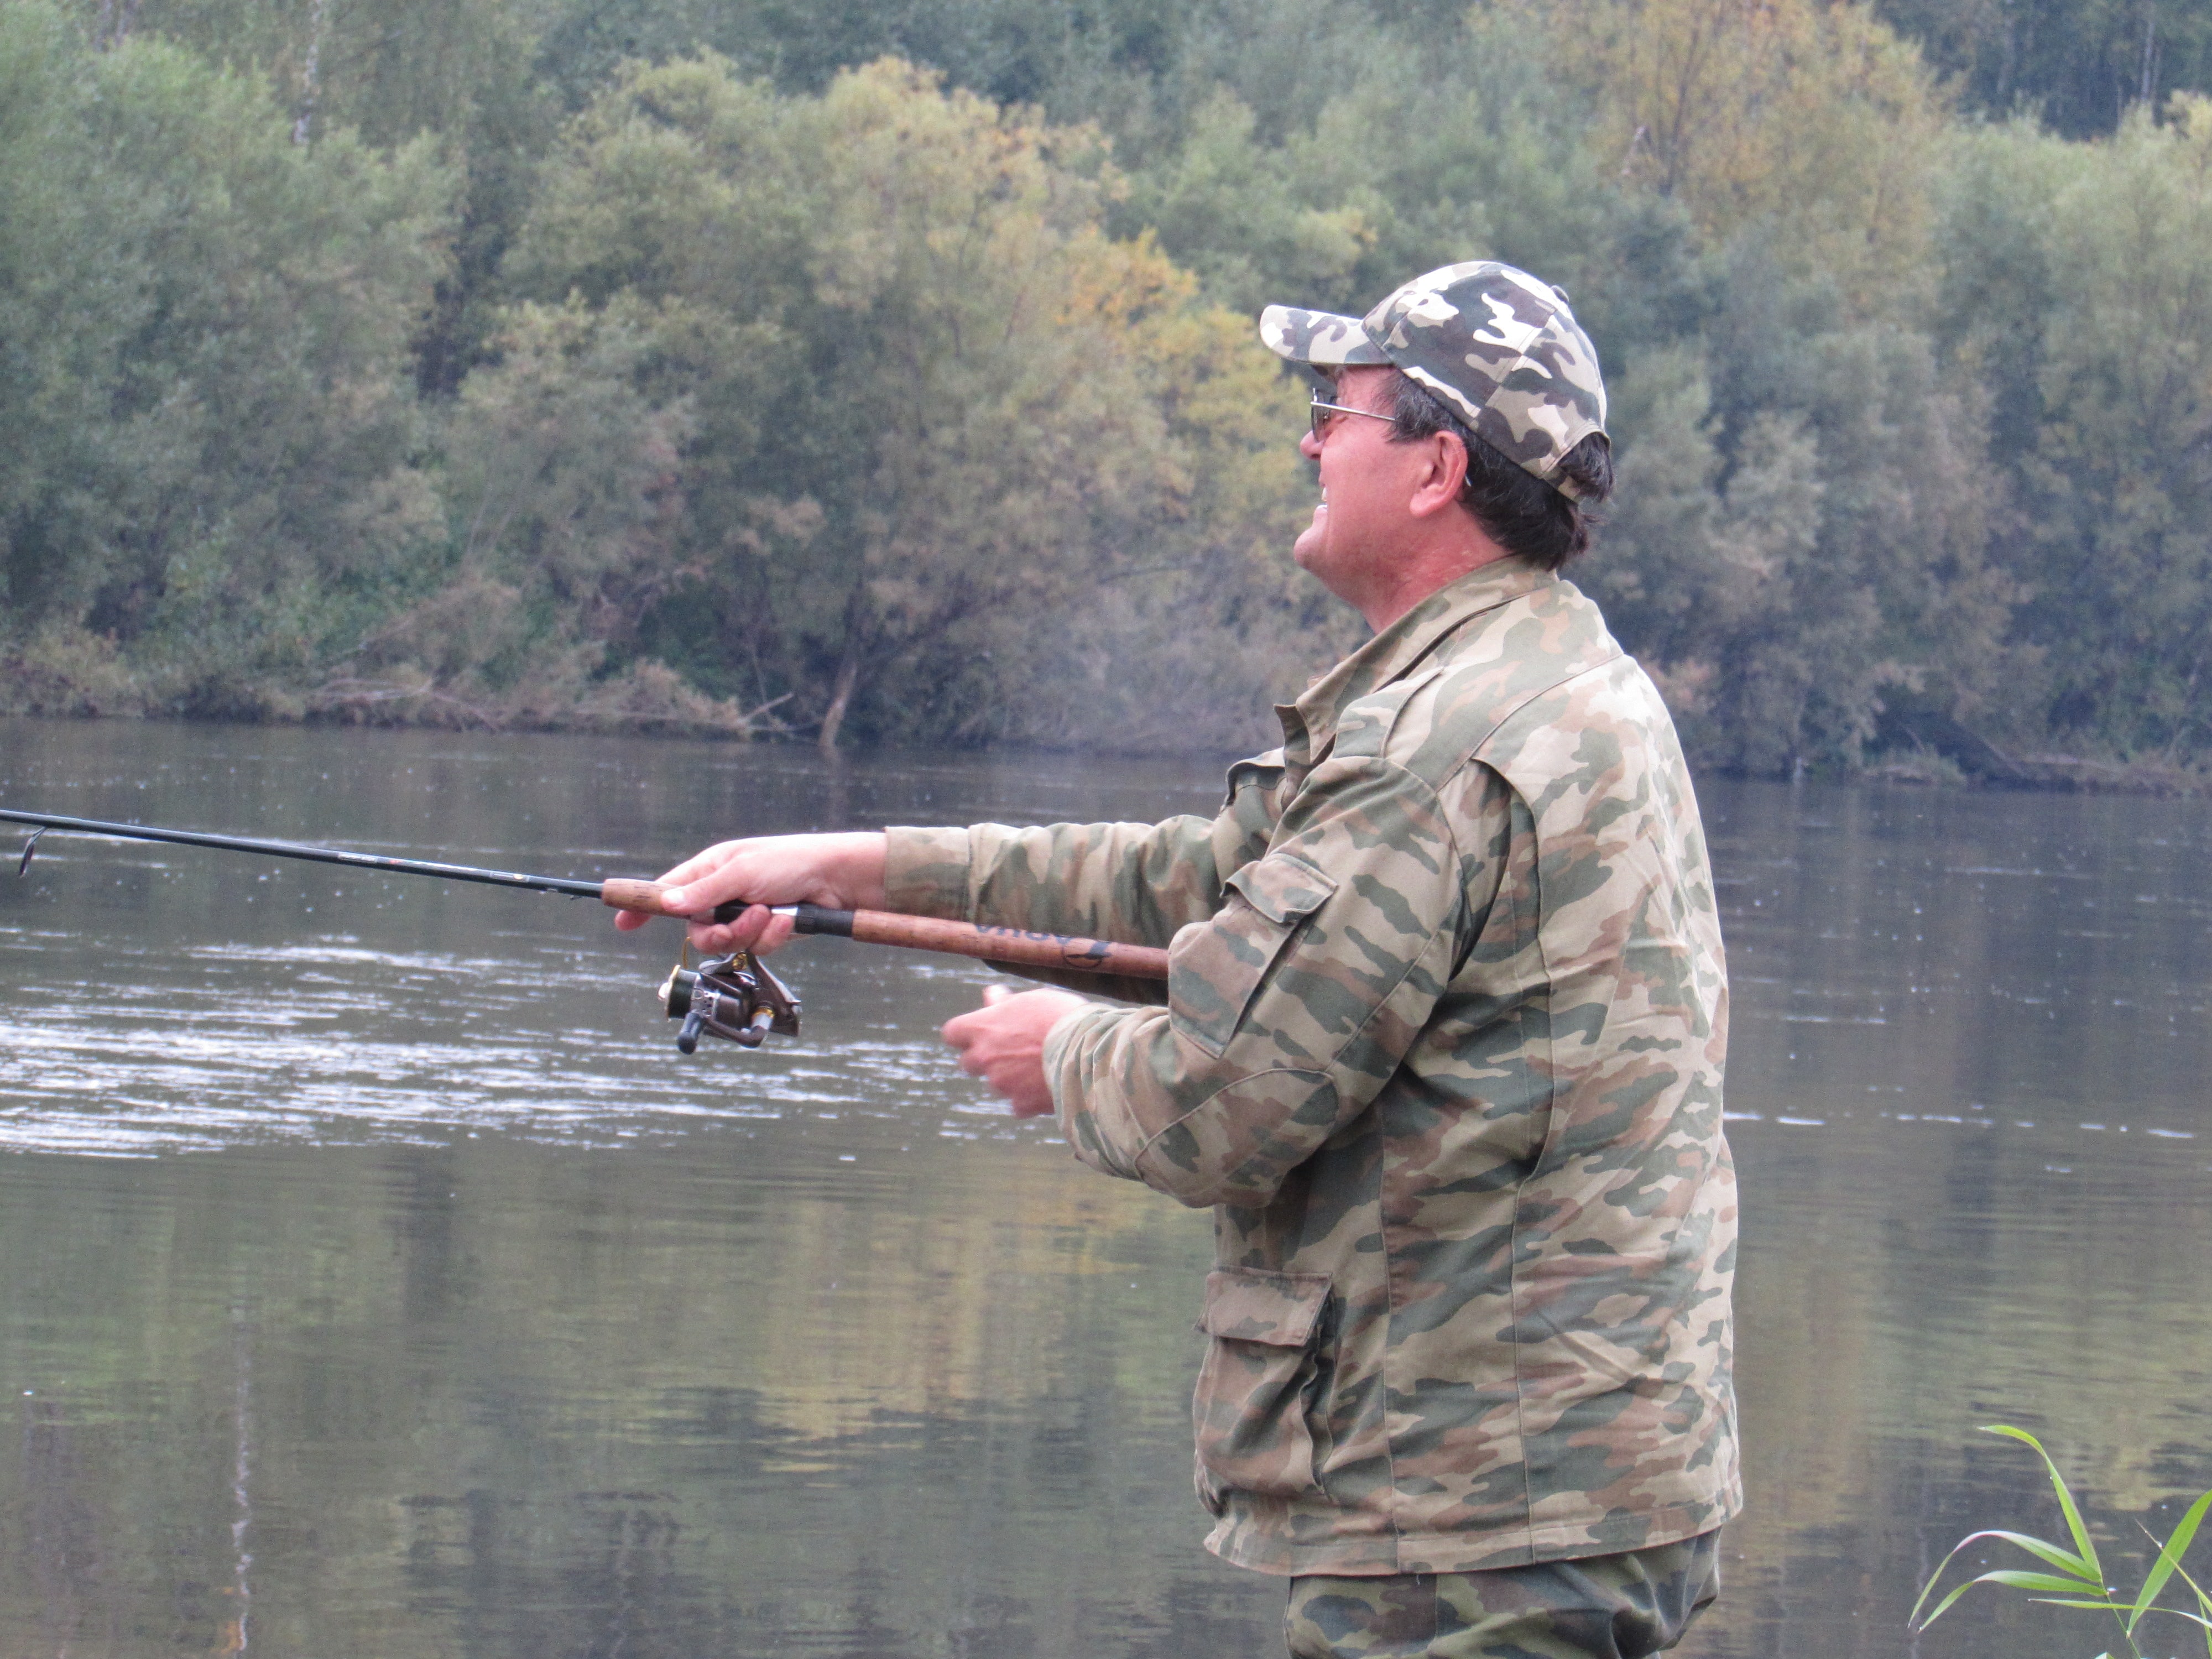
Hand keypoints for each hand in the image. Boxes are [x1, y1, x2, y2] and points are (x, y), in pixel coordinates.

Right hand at [612, 831, 888, 953]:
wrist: (836, 880)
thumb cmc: (789, 862)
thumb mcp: (742, 873)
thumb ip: (705, 892)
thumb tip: (668, 904)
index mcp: (710, 871)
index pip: (667, 891)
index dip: (644, 906)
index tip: (622, 922)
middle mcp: (722, 894)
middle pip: (697, 930)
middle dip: (719, 932)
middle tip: (740, 921)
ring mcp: (744, 915)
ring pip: (727, 944)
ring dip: (749, 932)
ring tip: (770, 913)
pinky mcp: (766, 933)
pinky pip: (755, 948)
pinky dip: (771, 937)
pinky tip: (786, 922)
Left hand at [941, 984, 1086, 1117]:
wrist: (1088, 1051)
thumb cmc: (1060, 1017)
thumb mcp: (1032, 1000)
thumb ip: (1006, 1003)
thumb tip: (991, 996)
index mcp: (982, 1028)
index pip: (952, 1032)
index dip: (965, 1033)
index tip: (981, 1030)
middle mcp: (984, 1058)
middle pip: (968, 1062)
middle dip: (984, 1057)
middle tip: (1010, 1049)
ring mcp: (1001, 1084)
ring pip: (996, 1083)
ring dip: (1010, 1076)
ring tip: (1040, 1064)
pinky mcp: (1021, 1105)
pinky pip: (1018, 1103)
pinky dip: (1029, 1097)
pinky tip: (1049, 1085)